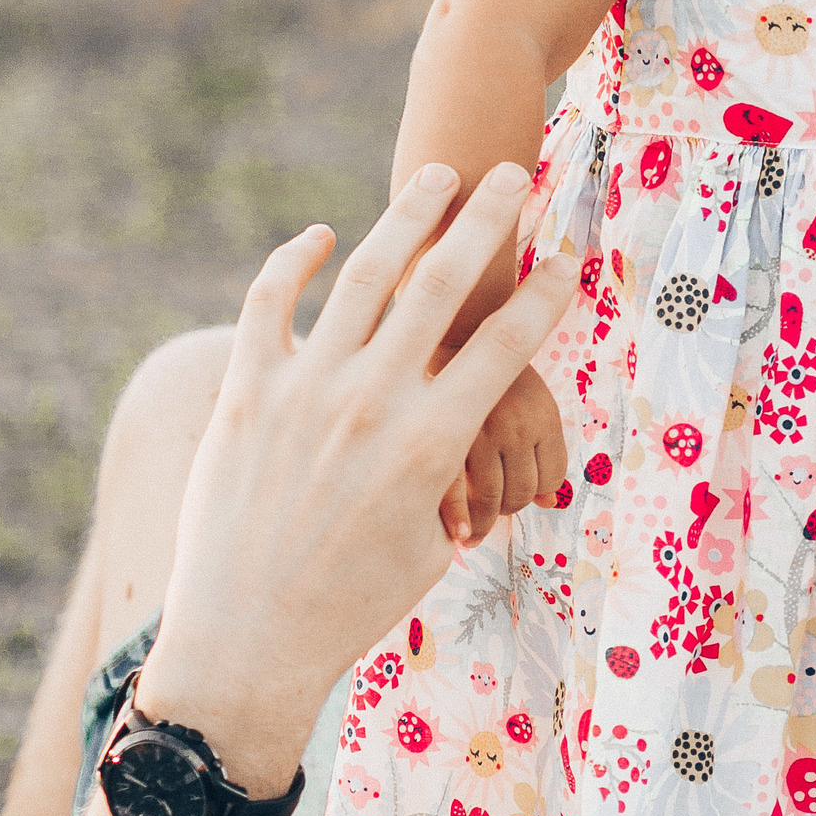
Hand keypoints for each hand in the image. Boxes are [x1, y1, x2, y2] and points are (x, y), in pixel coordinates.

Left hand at [133, 167, 564, 790]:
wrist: (246, 641)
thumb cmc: (351, 610)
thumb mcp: (427, 551)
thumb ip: (453, 487)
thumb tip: (472, 462)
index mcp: (431, 445)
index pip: (506, 346)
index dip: (546, 295)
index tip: (570, 259)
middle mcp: (371, 403)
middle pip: (443, 285)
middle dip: (488, 220)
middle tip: (514, 174)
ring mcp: (303, 390)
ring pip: (364, 274)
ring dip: (407, 216)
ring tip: (436, 178)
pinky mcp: (245, 393)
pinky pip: (270, 302)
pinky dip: (298, 260)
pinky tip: (324, 238)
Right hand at [443, 362, 568, 543]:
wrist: (442, 328)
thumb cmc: (486, 366)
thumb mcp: (528, 398)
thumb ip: (543, 448)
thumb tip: (551, 503)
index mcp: (544, 415)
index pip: (551, 478)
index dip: (536, 494)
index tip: (516, 498)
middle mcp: (517, 425)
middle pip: (523, 493)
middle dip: (508, 508)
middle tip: (490, 511)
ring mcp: (479, 432)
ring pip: (492, 500)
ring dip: (485, 522)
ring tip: (473, 531)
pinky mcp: (440, 436)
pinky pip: (456, 496)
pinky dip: (459, 519)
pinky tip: (457, 532)